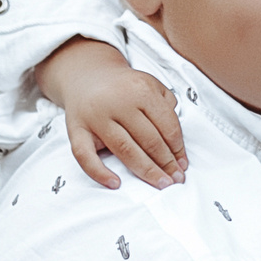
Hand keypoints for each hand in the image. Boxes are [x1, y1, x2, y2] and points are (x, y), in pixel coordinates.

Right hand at [39, 38, 184, 189]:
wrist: (86, 76)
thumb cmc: (123, 87)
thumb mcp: (150, 84)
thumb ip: (167, 105)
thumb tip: (176, 140)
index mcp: (141, 90)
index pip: (167, 125)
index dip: (178, 149)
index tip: (183, 165)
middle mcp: (118, 103)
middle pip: (149, 140)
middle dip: (166, 163)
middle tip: (176, 179)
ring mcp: (96, 117)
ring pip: (125, 150)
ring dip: (146, 171)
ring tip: (160, 183)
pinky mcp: (76, 130)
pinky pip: (85, 156)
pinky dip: (99, 172)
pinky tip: (116, 183)